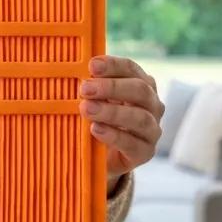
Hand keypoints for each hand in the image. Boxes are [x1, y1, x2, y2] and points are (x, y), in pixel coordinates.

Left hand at [78, 55, 162, 192]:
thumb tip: (69, 72)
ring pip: (140, 118)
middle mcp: (152, 105)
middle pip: (140, 90)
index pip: (131, 69)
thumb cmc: (101, 119)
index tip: (92, 65)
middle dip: (111, 87)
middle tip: (85, 89)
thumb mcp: (96, 100)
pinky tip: (96, 130)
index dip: (113, 65)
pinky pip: (134, 144)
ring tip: (87, 109)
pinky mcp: (145, 153)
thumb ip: (90, 88)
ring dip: (111, 112)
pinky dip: (114, 136)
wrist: (106, 155)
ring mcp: (152, 130)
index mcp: (141, 85)